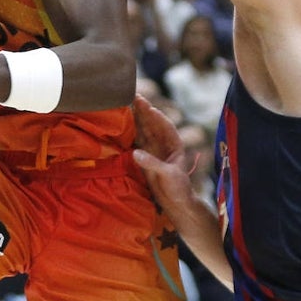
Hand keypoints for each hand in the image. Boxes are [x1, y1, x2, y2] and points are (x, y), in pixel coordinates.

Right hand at [131, 96, 199, 222]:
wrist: (175, 203)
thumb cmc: (179, 188)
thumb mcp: (168, 175)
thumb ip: (152, 163)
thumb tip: (136, 153)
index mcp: (175, 144)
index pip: (166, 126)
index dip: (157, 116)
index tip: (148, 106)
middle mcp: (164, 144)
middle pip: (152, 124)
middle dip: (144, 111)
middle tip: (133, 97)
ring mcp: (154, 149)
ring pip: (143, 130)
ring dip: (136, 118)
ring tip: (126, 104)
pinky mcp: (145, 157)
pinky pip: (137, 141)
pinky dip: (130, 133)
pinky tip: (122, 124)